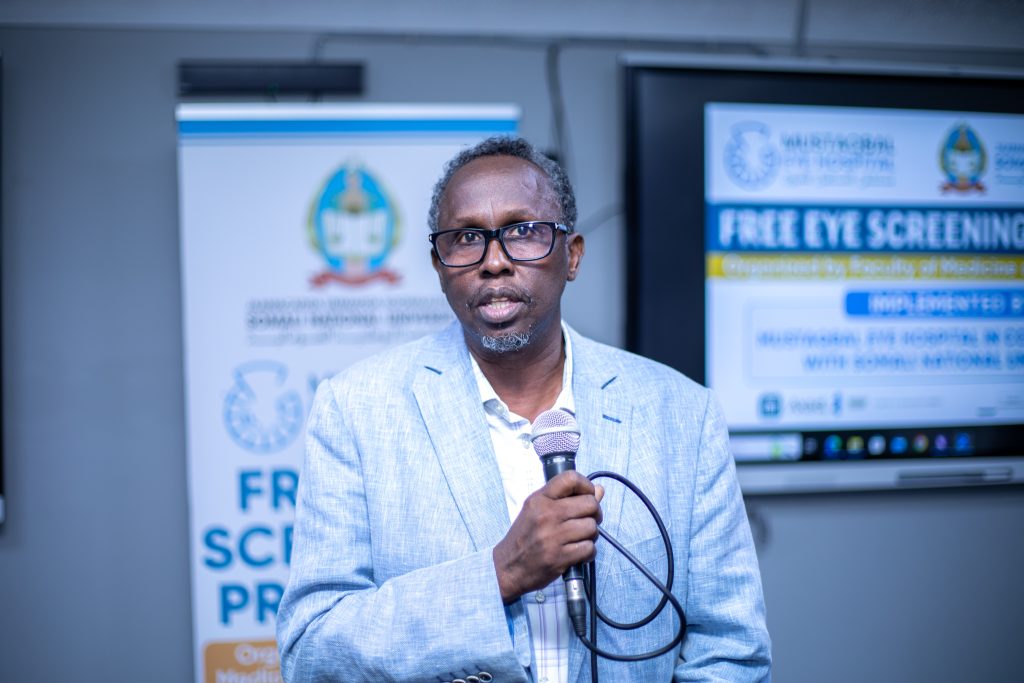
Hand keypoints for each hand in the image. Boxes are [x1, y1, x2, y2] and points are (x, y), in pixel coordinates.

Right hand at [492, 471, 604, 603]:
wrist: (508, 566)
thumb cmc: (525, 537)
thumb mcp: (537, 510)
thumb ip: (566, 498)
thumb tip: (599, 490)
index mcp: (540, 499)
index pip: (571, 478)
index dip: (586, 485)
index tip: (588, 495)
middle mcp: (546, 515)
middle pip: (590, 504)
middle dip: (595, 513)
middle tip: (588, 520)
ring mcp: (553, 537)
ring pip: (592, 527)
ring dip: (592, 535)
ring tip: (581, 538)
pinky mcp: (559, 557)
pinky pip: (589, 549)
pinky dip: (588, 552)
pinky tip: (579, 553)